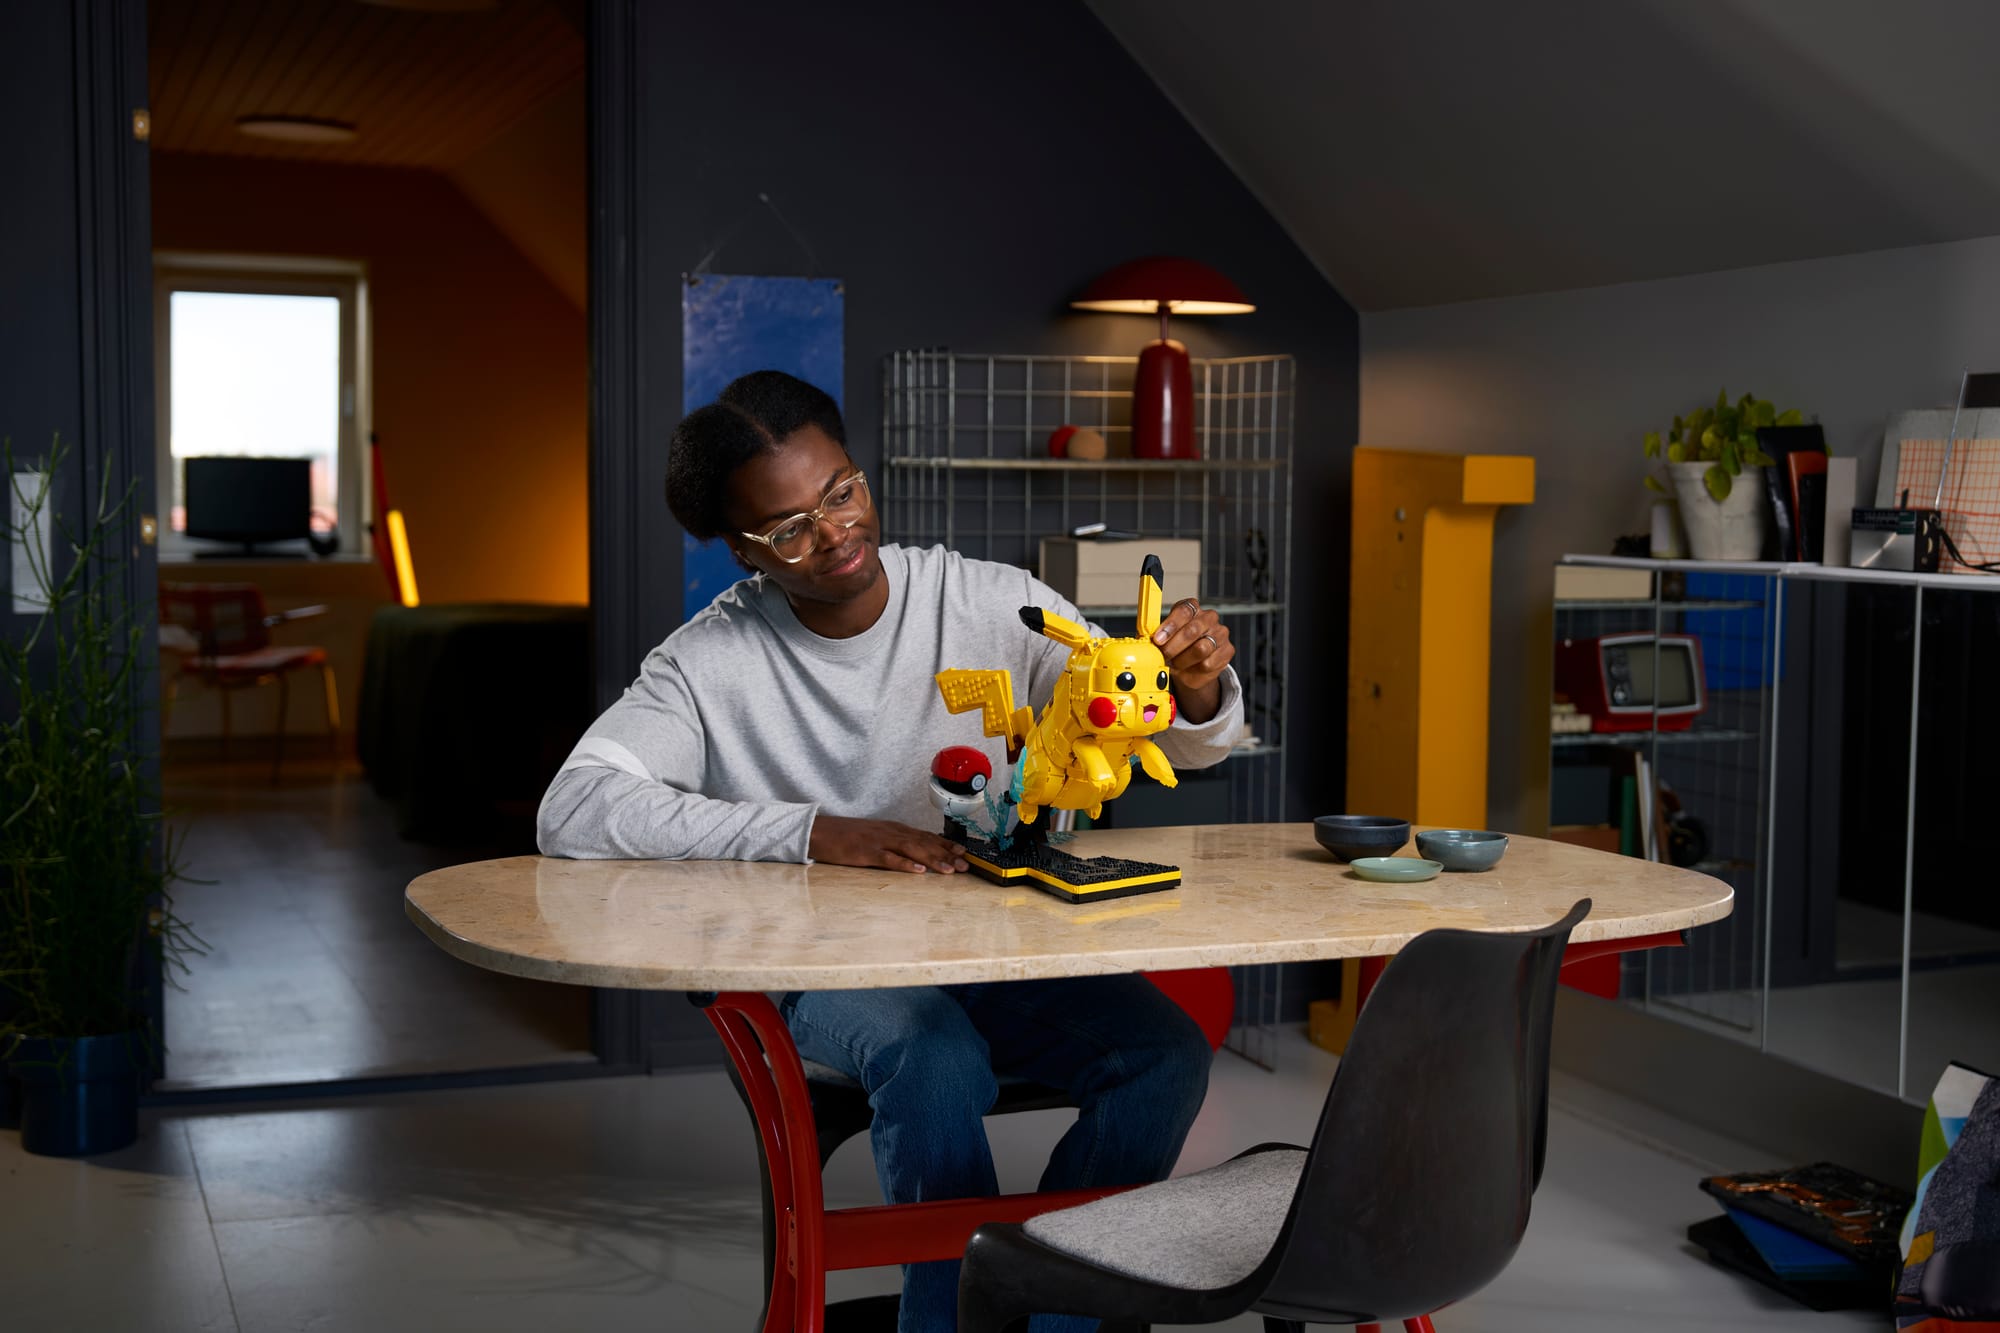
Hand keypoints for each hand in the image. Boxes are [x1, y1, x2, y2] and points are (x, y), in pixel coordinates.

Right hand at [809, 816, 969, 873]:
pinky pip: (888, 859)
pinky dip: (905, 865)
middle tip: (965, 865)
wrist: (820, 831)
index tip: (964, 852)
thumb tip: (915, 854)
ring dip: (933, 860)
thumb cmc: (847, 836)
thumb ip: (894, 842)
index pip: (926, 836)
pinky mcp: (866, 852)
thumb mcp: (875, 835)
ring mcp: (879, 841)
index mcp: (894, 829)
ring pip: (912, 850)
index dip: (946, 844)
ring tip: (949, 870)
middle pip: (924, 843)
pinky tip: (918, 871)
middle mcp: (891, 832)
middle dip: (946, 854)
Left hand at [1152, 598, 1233, 723]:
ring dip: (1184, 660)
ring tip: (1176, 663)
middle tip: (1164, 656)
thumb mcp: (1163, 639)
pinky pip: (1209, 662)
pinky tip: (1190, 668)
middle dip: (1174, 646)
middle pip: (1193, 630)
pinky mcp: (1227, 650)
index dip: (1169, 626)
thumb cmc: (1175, 648)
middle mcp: (1208, 617)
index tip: (1157, 639)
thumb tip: (1144, 641)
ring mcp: (1220, 633)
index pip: (1183, 611)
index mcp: (1191, 608)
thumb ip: (1157, 637)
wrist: (1191, 667)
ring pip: (1201, 648)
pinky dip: (1195, 669)